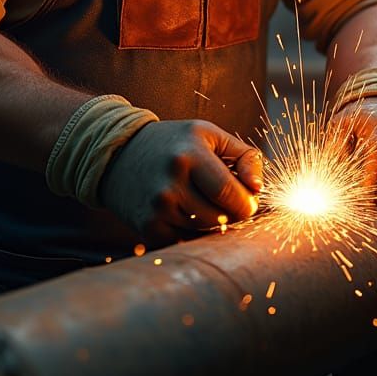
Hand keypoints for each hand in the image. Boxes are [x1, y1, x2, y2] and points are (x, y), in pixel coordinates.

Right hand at [99, 120, 261, 244]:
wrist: (118, 154)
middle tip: (223, 199)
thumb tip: (258, 189)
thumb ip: (245, 156)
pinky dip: (190, 231)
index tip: (245, 198)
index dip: (247, 202)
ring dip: (210, 221)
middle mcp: (171, 181)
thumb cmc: (173, 142)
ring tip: (199, 199)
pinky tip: (182, 211)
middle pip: (222, 217)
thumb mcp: (209, 135)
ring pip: (204, 231)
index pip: (232, 194)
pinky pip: (184, 241)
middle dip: (231, 212)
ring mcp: (157, 207)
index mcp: (190, 154)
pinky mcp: (147, 227)